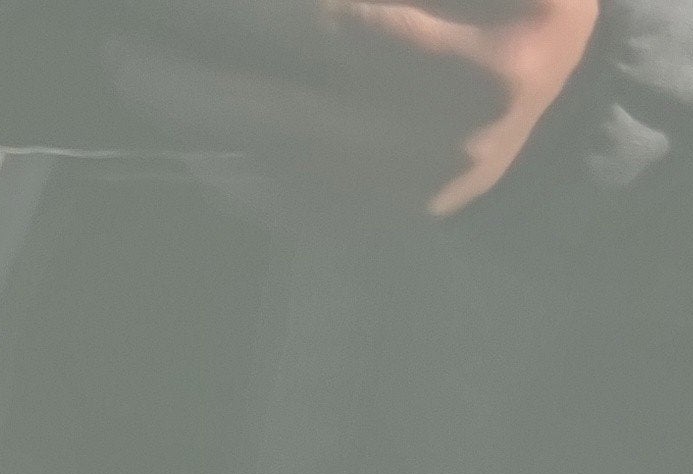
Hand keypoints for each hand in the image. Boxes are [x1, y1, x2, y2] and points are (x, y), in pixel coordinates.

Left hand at [104, 0, 604, 215]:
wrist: (569, 117)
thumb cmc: (534, 19)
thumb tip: (321, 0)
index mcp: (471, 75)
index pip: (335, 30)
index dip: (258, 12)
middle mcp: (428, 153)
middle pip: (276, 117)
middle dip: (188, 82)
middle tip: (122, 49)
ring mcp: (396, 203)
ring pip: (263, 172)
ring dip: (190, 124)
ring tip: (138, 73)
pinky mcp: (374, 230)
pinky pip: (276, 207)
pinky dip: (222, 165)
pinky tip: (186, 128)